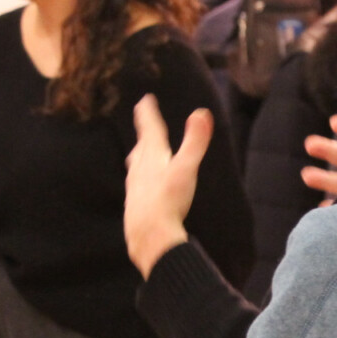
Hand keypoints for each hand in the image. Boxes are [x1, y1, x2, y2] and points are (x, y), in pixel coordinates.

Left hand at [124, 94, 208, 277]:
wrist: (149, 237)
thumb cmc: (169, 201)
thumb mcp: (186, 169)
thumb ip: (195, 142)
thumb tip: (202, 113)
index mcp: (152, 159)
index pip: (149, 130)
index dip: (147, 114)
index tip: (145, 100)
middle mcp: (139, 171)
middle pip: (141, 148)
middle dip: (143, 134)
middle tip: (143, 122)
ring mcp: (134, 190)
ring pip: (135, 168)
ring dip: (139, 157)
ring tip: (139, 154)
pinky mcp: (134, 208)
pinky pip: (136, 189)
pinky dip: (140, 182)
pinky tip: (142, 190)